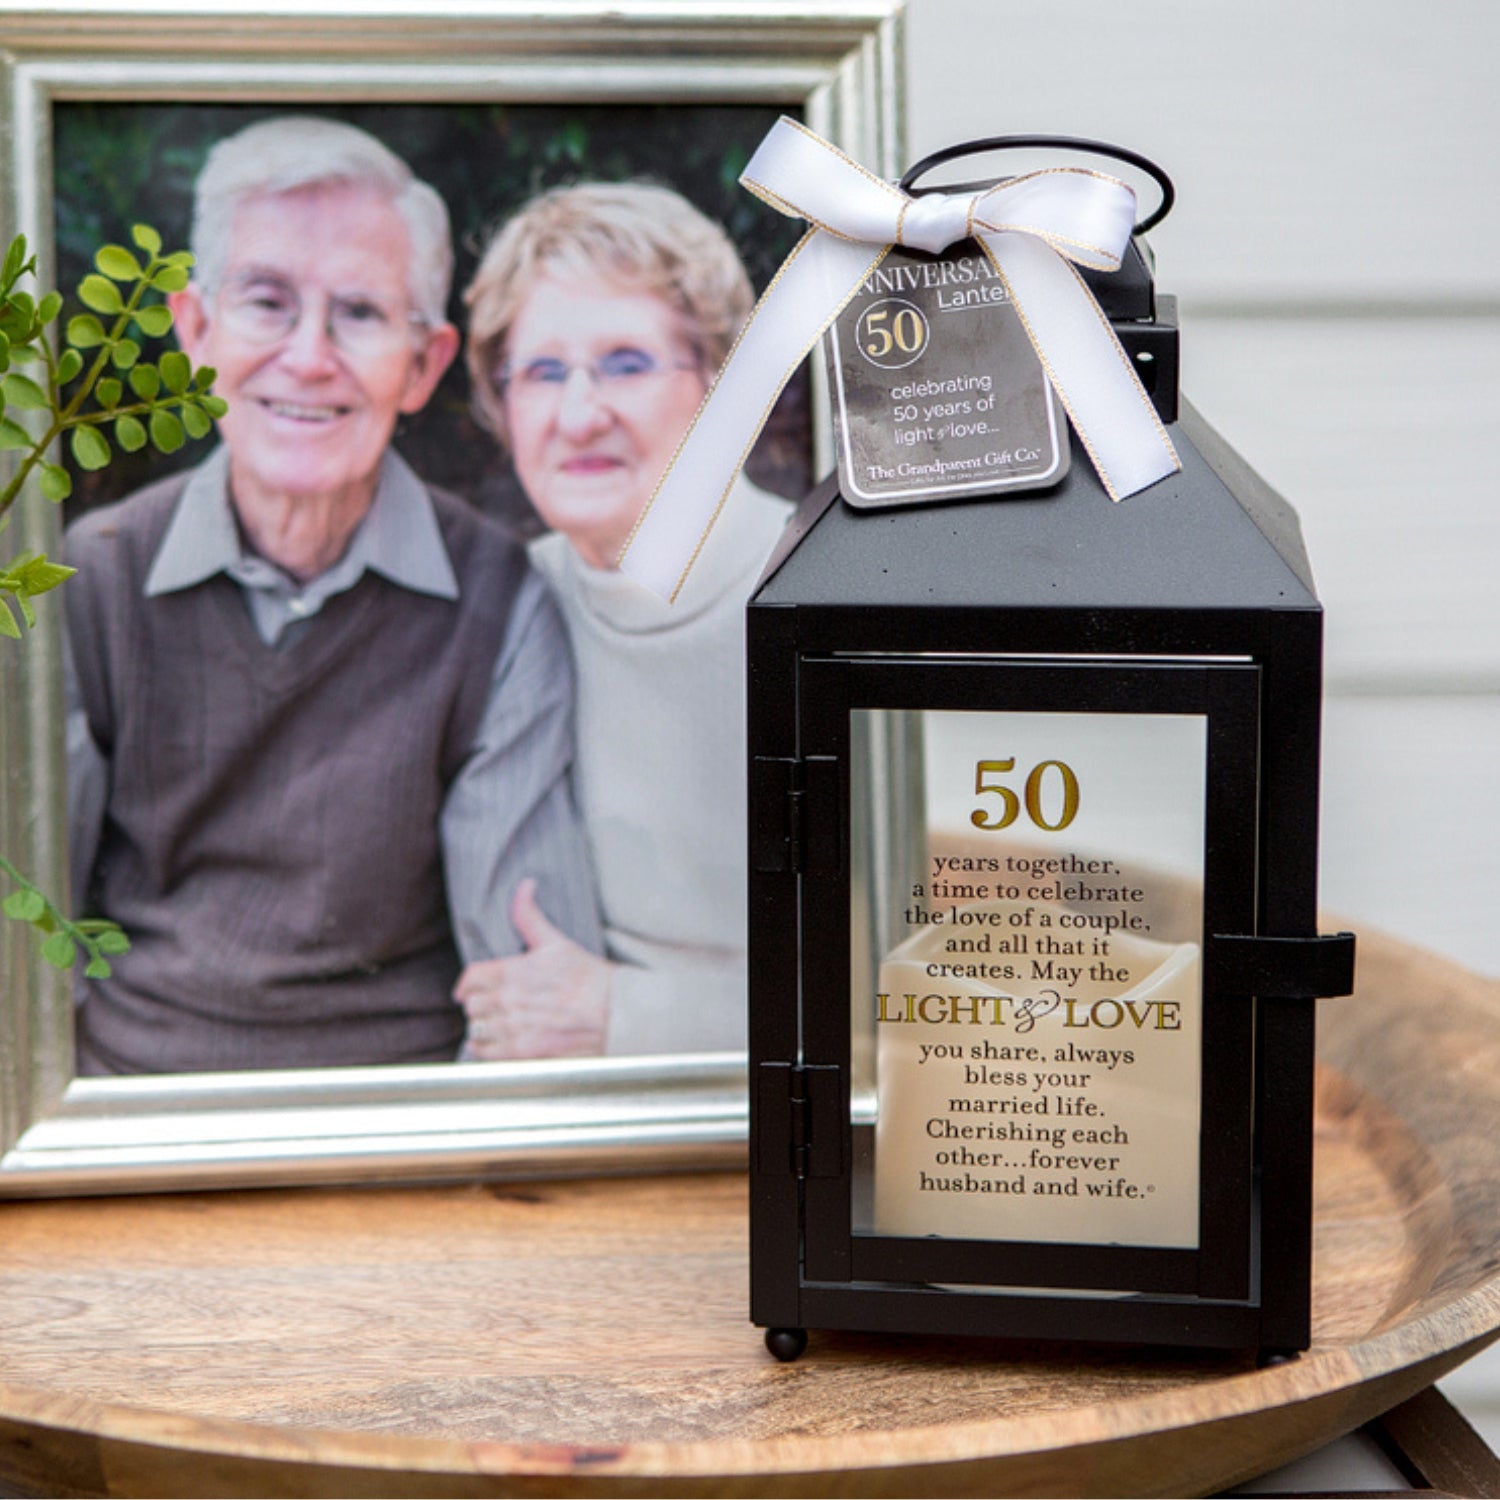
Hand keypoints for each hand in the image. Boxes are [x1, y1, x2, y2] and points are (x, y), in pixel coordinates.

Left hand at [454, 878, 610, 1058]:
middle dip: (479, 1006)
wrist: (614, 1013)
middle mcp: (508, 1000)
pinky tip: (498, 1044)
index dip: (469, 984)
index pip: (470, 978)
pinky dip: (486, 1050)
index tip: (472, 990)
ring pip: (476, 1029)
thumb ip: (530, 916)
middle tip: (493, 1007)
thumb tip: (525, 885)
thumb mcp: (556, 942)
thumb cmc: (588, 977)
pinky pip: (486, 1054)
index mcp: (512, 971)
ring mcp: (514, 1028)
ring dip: (483, 1028)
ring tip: (496, 1026)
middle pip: (471, 1006)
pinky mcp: (522, 1053)